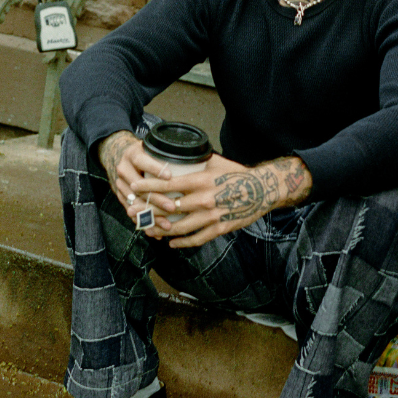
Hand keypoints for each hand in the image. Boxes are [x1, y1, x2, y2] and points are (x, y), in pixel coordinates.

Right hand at [97, 130, 175, 224]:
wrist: (123, 157)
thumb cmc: (147, 154)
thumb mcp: (154, 149)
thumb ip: (168, 154)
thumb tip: (194, 160)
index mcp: (133, 154)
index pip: (142, 161)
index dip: (155, 169)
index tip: (169, 177)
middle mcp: (124, 169)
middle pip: (138, 186)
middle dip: (156, 198)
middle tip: (172, 207)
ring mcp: (120, 184)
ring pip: (135, 203)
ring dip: (151, 215)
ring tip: (166, 225)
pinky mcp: (120, 197)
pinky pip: (132, 213)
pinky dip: (144, 223)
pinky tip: (156, 232)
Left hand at [130, 154, 311, 247]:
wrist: (262, 190)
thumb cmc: (238, 174)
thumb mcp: (216, 162)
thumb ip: (196, 161)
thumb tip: (178, 154)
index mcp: (201, 180)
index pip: (168, 184)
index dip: (149, 187)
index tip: (134, 187)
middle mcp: (204, 199)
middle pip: (170, 209)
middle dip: (149, 212)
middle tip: (134, 213)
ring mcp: (212, 216)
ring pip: (179, 227)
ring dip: (161, 230)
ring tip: (148, 230)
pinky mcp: (219, 228)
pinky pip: (196, 238)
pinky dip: (182, 242)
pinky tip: (172, 242)